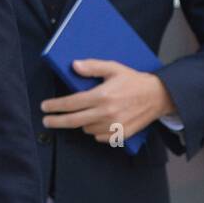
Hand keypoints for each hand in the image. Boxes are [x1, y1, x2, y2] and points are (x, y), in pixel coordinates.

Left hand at [40, 59, 175, 144]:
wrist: (159, 96)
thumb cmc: (133, 81)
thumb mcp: (113, 68)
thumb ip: (92, 66)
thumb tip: (74, 65)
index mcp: (102, 96)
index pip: (71, 103)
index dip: (55, 106)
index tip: (44, 107)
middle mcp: (106, 113)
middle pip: (73, 121)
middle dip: (56, 121)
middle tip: (46, 121)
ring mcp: (114, 126)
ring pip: (86, 129)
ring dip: (80, 123)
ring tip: (83, 114)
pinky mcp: (121, 134)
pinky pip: (99, 137)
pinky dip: (95, 131)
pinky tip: (97, 122)